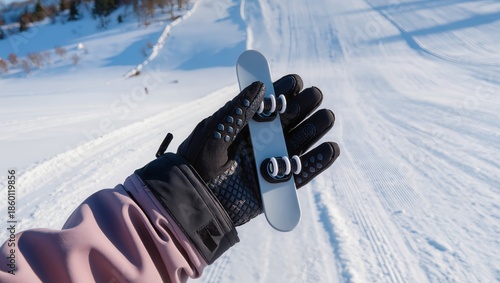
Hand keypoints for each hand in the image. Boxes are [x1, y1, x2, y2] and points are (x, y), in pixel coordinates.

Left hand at [177, 74, 339, 225]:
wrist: (195, 201)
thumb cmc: (197, 163)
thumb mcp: (214, 132)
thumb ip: (237, 110)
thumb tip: (262, 86)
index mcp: (245, 125)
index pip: (269, 104)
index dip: (283, 91)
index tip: (295, 82)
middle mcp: (261, 141)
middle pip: (289, 120)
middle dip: (303, 106)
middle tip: (315, 96)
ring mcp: (271, 162)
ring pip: (299, 143)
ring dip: (314, 129)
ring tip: (326, 117)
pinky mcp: (277, 185)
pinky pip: (302, 173)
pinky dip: (317, 162)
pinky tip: (330, 148)